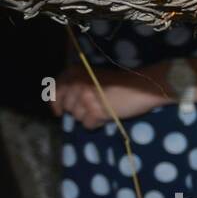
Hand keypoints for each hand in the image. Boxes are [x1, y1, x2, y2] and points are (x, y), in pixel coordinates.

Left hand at [50, 66, 166, 129]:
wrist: (141, 87)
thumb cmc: (120, 82)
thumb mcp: (93, 77)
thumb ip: (77, 85)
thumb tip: (64, 105)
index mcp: (74, 72)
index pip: (55, 90)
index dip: (56, 103)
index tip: (59, 112)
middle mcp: (76, 83)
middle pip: (68, 107)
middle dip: (78, 111)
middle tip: (92, 109)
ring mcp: (85, 98)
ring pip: (77, 117)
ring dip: (88, 117)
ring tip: (103, 111)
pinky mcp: (95, 111)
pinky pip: (88, 125)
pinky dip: (96, 123)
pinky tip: (106, 117)